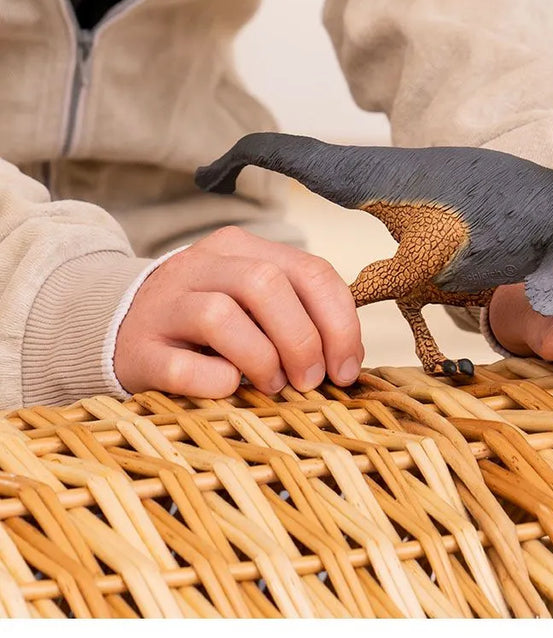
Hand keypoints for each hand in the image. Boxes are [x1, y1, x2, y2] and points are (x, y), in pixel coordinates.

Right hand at [114, 225, 361, 396]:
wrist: (119, 329)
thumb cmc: (207, 324)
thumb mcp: (254, 302)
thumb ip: (300, 313)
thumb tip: (348, 359)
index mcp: (241, 248)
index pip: (310, 271)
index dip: (340, 324)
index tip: (347, 368)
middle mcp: (201, 265)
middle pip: (266, 285)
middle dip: (303, 340)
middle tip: (310, 380)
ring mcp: (165, 304)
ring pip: (221, 316)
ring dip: (261, 359)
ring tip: (272, 385)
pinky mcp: (139, 349)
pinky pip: (184, 367)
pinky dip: (217, 383)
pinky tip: (228, 389)